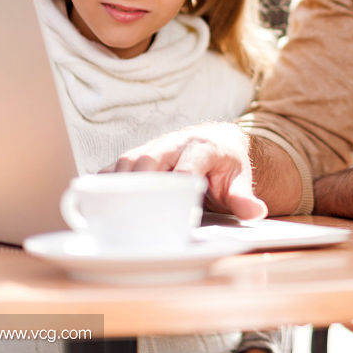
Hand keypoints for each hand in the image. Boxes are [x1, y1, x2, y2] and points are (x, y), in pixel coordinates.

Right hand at [109, 122, 267, 219]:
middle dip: (141, 182)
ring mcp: (155, 146)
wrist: (219, 140)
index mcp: (204, 148)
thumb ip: (244, 198)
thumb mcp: (240, 181)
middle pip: (151, 158)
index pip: (187, 166)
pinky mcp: (140, 153)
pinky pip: (117, 164)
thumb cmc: (227, 165)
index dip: (178, 185)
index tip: (174, 211)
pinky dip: (106, 180)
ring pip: (130, 158)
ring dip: (119, 181)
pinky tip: (96, 200)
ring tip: (109, 208)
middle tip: (133, 211)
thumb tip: (255, 212)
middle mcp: (176, 142)